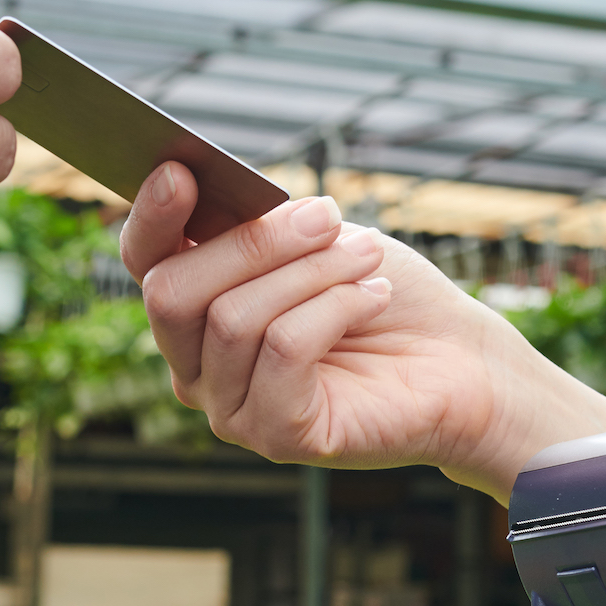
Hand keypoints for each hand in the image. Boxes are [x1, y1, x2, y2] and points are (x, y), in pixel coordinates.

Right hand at [121, 161, 605, 494]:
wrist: (460, 360)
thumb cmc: (384, 293)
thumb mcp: (318, 240)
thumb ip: (255, 222)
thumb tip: (204, 182)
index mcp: (197, 311)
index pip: (144, 264)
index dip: (153, 216)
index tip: (181, 168)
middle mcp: (197, 368)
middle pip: (173, 293)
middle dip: (253, 242)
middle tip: (327, 215)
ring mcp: (232, 410)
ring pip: (234, 318)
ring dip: (312, 272)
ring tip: (368, 257)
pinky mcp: (278, 436)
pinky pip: (283, 350)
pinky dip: (334, 308)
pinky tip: (373, 297)